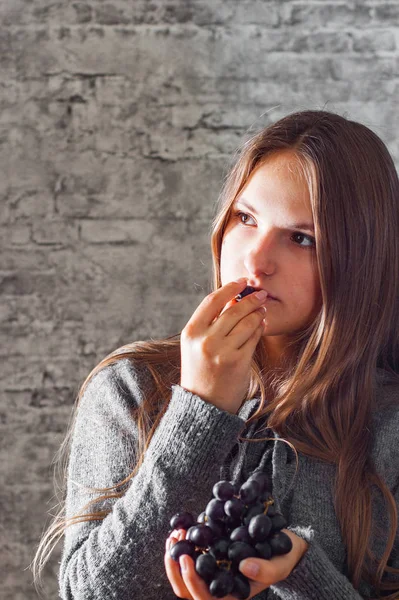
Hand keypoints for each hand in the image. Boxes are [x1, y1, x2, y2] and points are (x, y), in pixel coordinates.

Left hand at [164, 528, 308, 599]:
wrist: (283, 543)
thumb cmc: (283, 558)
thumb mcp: (280, 565)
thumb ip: (266, 570)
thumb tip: (243, 566)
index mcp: (231, 594)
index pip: (204, 598)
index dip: (191, 581)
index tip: (186, 558)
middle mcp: (217, 585)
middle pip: (186, 590)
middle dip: (174, 568)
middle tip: (174, 541)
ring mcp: (211, 570)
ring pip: (182, 574)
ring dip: (174, 555)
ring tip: (175, 533)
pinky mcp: (209, 554)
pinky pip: (188, 555)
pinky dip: (181, 543)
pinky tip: (180, 527)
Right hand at [179, 279, 267, 413]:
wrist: (204, 405)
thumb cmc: (201, 371)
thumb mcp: (195, 345)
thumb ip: (210, 323)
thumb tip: (233, 298)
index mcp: (191, 332)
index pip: (212, 301)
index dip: (229, 288)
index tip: (242, 281)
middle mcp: (205, 340)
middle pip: (233, 309)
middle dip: (250, 299)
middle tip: (261, 293)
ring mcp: (222, 351)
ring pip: (246, 322)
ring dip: (257, 313)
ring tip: (262, 309)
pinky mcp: (238, 362)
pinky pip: (253, 338)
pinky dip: (260, 328)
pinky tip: (262, 324)